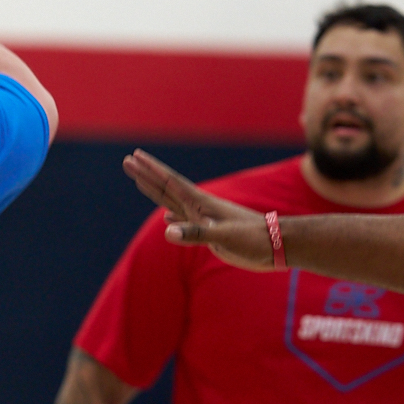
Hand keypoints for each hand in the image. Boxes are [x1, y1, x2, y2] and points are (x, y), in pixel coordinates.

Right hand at [122, 150, 275, 269]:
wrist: (276, 245)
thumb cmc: (253, 240)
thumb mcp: (224, 237)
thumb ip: (197, 233)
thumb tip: (168, 230)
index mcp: (201, 204)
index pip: (169, 182)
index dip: (151, 170)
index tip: (134, 157)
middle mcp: (200, 207)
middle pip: (166, 187)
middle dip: (146, 174)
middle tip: (128, 160)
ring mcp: (205, 219)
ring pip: (173, 202)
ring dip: (156, 191)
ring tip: (140, 181)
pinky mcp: (210, 232)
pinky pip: (184, 221)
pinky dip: (173, 217)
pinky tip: (167, 219)